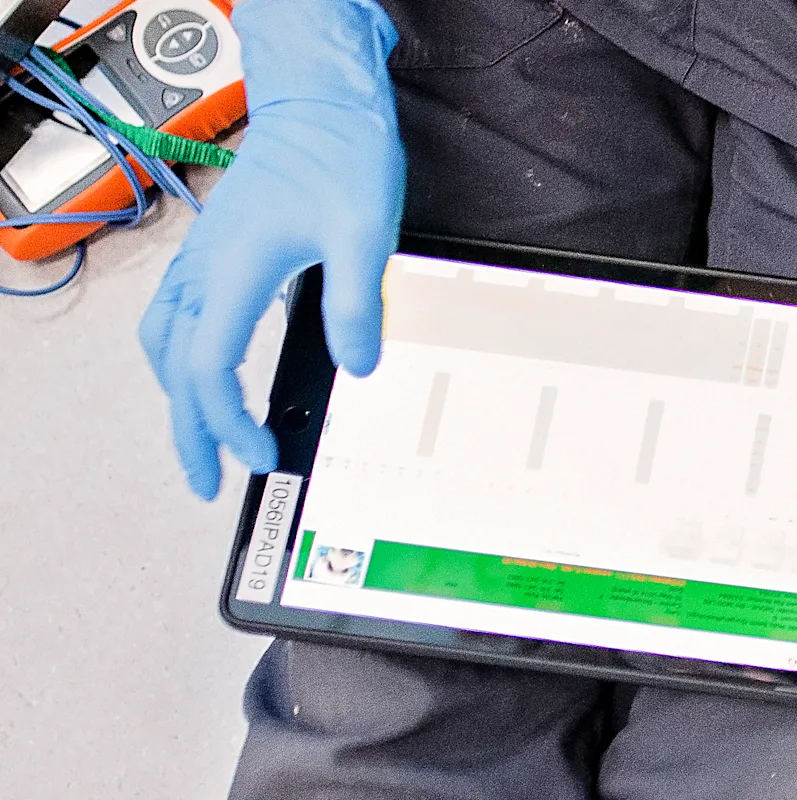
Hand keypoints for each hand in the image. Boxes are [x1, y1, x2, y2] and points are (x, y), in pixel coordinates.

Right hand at [140, 0, 400, 499]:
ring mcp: (204, 258)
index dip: (228, 424)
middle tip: (208, 480)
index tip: (259, 458)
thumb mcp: (366, 234)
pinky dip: (182, 357)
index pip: (211, 370)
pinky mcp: (215, 250)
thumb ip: (358, 305)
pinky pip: (178, 315)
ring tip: (201, 439)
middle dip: (189, 430)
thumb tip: (357, 367)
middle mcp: (207, 268)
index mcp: (236, 272)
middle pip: (175, 368)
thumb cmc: (340, 156)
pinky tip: (206, 372)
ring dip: (178, 396)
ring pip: (165, 342)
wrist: (322, 104)